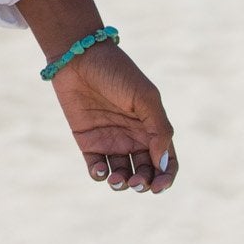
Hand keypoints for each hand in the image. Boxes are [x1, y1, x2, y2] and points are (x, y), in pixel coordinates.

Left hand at [49, 41, 176, 193]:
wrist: (78, 57)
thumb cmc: (116, 72)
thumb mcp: (145, 97)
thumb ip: (159, 130)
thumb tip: (162, 163)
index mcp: (152, 127)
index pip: (166, 162)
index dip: (166, 178)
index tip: (158, 186)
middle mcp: (133, 137)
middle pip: (145, 172)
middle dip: (143, 183)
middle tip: (137, 182)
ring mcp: (110, 140)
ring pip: (121, 174)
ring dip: (122, 183)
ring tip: (118, 179)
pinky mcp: (88, 141)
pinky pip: (96, 167)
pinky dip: (100, 175)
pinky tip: (101, 171)